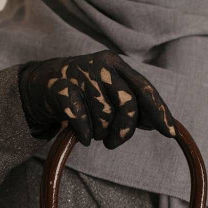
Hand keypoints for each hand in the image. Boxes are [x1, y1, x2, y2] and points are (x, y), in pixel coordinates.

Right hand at [18, 49, 175, 148]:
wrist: (38, 85)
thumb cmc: (81, 92)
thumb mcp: (107, 90)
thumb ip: (131, 102)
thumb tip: (157, 122)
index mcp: (115, 64)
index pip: (145, 89)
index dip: (159, 112)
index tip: (169, 133)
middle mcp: (99, 65)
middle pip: (128, 105)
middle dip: (125, 131)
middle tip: (114, 143)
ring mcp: (79, 75)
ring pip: (104, 117)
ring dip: (100, 134)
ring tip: (93, 131)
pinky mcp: (61, 89)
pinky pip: (82, 123)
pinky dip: (83, 135)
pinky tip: (80, 134)